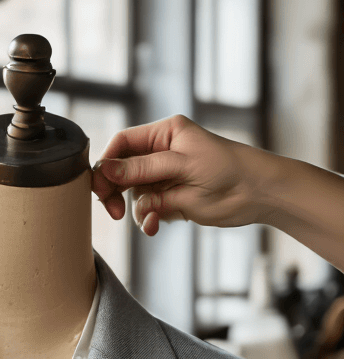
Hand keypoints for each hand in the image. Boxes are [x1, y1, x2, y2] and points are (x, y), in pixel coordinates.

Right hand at [92, 115, 265, 235]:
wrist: (259, 194)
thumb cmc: (228, 170)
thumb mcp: (181, 166)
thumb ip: (142, 169)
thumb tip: (105, 169)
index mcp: (164, 133)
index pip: (122, 143)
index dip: (107, 163)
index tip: (100, 186)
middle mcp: (161, 153)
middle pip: (122, 170)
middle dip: (116, 191)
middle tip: (113, 211)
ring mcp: (166, 177)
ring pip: (133, 194)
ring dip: (137, 209)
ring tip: (152, 219)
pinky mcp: (172, 199)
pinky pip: (148, 210)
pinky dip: (148, 219)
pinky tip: (156, 225)